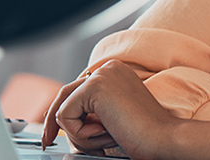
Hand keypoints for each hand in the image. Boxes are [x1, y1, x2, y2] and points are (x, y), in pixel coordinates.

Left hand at [42, 60, 175, 157]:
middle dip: (54, 122)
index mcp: (116, 71)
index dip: (64, 113)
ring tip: (104, 138)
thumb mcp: (113, 114)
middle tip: (47, 142)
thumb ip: (93, 108)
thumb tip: (58, 117)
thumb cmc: (143, 132)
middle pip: (64, 94)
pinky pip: (64, 116)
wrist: (162, 137)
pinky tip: (104, 133)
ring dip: (77, 133)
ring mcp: (102, 75)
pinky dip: (78, 134)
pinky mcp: (94, 87)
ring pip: (63, 107)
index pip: (77, 89)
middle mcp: (108, 68)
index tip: (53, 133)